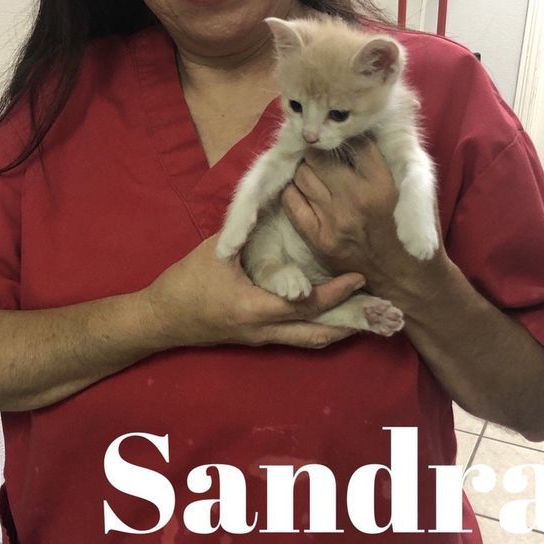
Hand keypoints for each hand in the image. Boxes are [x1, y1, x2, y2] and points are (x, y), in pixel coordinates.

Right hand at [143, 234, 366, 349]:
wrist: (160, 320)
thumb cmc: (184, 284)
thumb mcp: (214, 253)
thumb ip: (244, 233)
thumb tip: (270, 202)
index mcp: (255, 308)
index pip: (306, 304)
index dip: (336, 292)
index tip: (359, 276)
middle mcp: (265, 331)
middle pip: (320, 333)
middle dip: (352, 323)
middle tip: (383, 312)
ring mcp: (262, 339)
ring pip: (312, 340)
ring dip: (340, 329)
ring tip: (369, 319)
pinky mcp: (258, 340)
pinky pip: (298, 338)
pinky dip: (321, 329)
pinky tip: (336, 320)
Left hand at [280, 138, 445, 308]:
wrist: (406, 279)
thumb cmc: (411, 231)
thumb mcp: (413, 191)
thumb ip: (390, 160)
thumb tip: (362, 131)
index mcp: (383, 185)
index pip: (354, 143)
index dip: (349, 137)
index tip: (347, 139)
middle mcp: (356, 199)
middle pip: (320, 156)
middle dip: (322, 151)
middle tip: (325, 154)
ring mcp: (334, 220)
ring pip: (302, 175)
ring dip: (306, 169)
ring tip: (316, 172)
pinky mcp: (318, 239)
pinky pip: (292, 201)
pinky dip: (294, 190)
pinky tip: (305, 191)